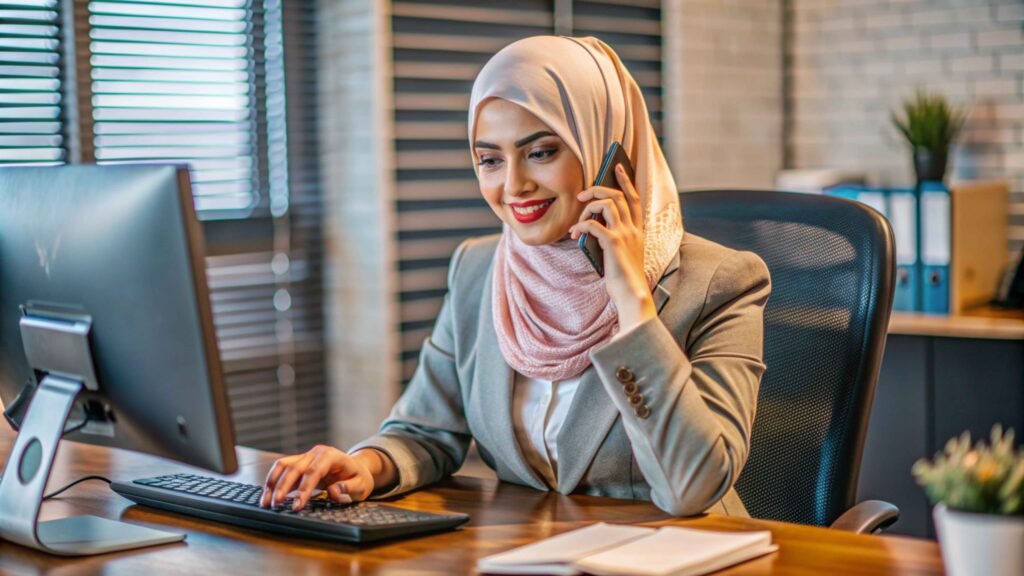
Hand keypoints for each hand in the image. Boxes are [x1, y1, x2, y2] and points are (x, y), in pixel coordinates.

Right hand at [260, 445, 379, 510]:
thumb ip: (349, 489)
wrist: (356, 469)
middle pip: (294, 467)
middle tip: (275, 505)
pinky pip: (282, 471)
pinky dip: (273, 483)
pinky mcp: (299, 464)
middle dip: (283, 487)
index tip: (297, 505)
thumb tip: (333, 492)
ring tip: (266, 502)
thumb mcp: (361, 485)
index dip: (304, 488)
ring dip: (273, 483)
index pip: (313, 471)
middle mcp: (315, 453)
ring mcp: (305, 457)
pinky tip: (268, 496)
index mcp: (331, 456)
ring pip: (283, 466)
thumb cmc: (358, 477)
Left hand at [569, 164, 656, 331]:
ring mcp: (624, 234)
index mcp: (637, 229)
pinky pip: (593, 224)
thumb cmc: (623, 276)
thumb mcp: (622, 252)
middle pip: (618, 195)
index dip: (626, 180)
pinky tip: (574, 235)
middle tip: (582, 194)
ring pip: (607, 204)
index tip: (617, 167)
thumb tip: (593, 225)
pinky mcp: (613, 243)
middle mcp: (633, 228)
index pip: (634, 198)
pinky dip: (581, 225)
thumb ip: (613, 236)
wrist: (631, 294)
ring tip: (578, 219)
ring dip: (588, 207)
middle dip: (599, 188)